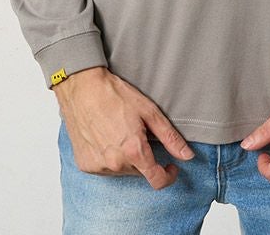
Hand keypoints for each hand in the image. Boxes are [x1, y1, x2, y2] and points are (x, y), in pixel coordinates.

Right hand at [53, 67, 195, 189]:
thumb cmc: (115, 95)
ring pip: (122, 171)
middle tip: (139, 134)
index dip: (168, 176)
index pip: (157, 180)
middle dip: (144, 158)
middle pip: (139, 172)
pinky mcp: (85, 164)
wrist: (82, 88)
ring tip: (120, 133)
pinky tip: (106, 138)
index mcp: (133, 151)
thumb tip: (188, 155)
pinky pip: (104, 168)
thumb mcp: (149, 111)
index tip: (171, 166)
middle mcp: (115, 164)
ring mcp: (98, 166)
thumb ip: (170, 137)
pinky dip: (109, 158)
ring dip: (126, 158)